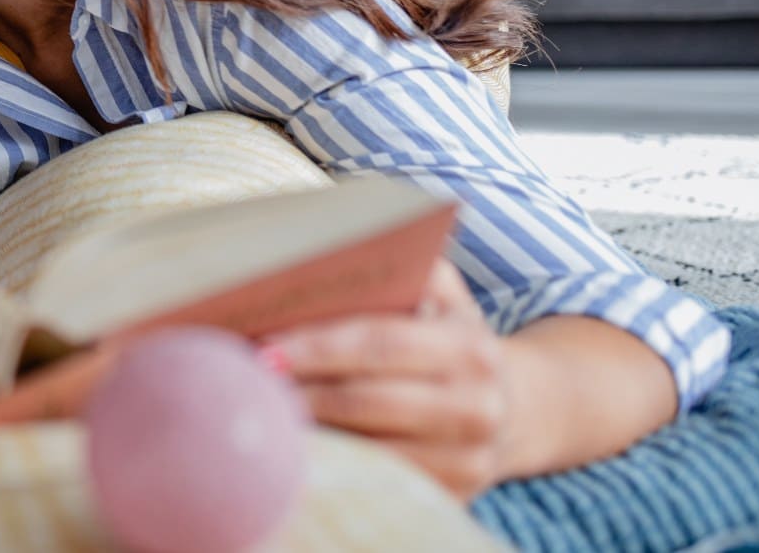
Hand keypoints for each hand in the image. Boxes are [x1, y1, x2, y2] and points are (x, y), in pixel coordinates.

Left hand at [260, 259, 515, 500]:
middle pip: (368, 400)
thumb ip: (399, 269)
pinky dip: (334, 463)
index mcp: (470, 348)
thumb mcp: (440, 294)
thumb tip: (319, 260)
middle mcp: (478, 408)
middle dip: (302, 391)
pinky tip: (294, 447)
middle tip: (248, 383)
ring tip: (259, 413)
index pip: (380, 343)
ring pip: (369, 448)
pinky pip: (378, 480)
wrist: (510, 406)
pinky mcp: (453, 497)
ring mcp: (468, 461)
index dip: (317, 347)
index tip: (264, 348)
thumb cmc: (448, 336)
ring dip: (310, 432)